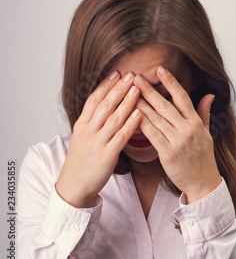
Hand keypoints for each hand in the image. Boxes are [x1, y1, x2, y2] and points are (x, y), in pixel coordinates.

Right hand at [56, 72, 141, 207]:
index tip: (116, 73)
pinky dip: (130, 124)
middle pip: (104, 105)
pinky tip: (139, 113)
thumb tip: (106, 106)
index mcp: (82, 125)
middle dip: (118, 88)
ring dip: (126, 102)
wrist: (74, 186)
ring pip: (113, 118)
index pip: (93, 100)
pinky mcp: (107, 155)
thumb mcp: (83, 137)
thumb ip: (93, 122)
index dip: (105, 85)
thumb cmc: (82, 161)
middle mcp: (88, 131)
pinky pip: (121, 136)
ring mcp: (97, 142)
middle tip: (130, 74)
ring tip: (137, 88)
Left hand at [134, 66, 220, 202]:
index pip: (182, 98)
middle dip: (149, 90)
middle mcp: (187, 129)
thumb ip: (204, 113)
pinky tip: (131, 116)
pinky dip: (141, 125)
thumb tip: (209, 95)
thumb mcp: (207, 133)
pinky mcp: (168, 153)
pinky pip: (152, 136)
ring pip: (156, 119)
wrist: (204, 182)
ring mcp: (178, 141)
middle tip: (136, 77)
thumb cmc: (203, 157)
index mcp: (196, 122)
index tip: (160, 69)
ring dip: (141, 105)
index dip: (171, 82)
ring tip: (128, 93)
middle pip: (166, 106)